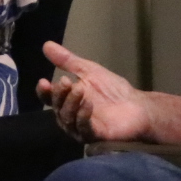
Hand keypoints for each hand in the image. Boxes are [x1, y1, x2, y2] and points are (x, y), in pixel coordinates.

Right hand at [35, 41, 153, 142]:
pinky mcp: (94, 136)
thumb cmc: (113, 90)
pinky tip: (88, 104)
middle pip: (57, 109)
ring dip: (71, 104)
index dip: (45, 92)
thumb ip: (68, 61)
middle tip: (66, 82)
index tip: (43, 81)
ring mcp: (81, 128)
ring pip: (67, 120)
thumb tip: (46, 44)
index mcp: (67, 101)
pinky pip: (83, 129)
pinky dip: (83, 117)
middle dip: (60, 95)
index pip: (49, 99)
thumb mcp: (88, 71)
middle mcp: (71, 116)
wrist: (137, 105)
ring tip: (79, 89)